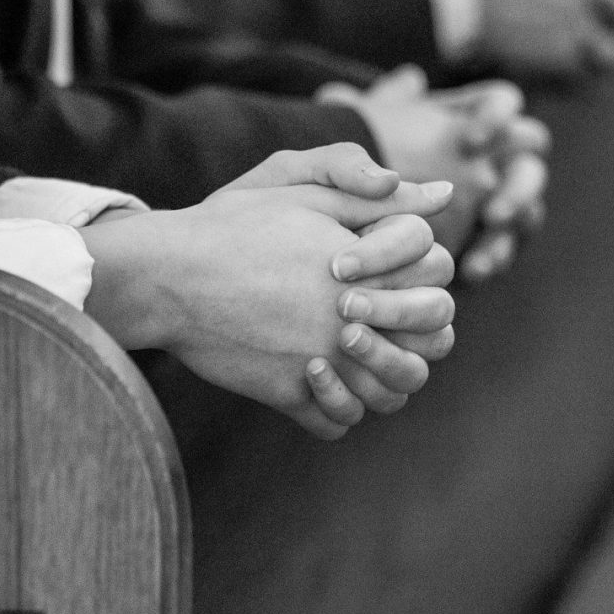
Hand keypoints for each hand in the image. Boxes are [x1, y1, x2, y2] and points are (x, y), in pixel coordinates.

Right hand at [78, 177, 455, 438]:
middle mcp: (353, 322)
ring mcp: (324, 364)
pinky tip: (320, 383)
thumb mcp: (305, 191)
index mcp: (367, 268)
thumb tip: (445, 193)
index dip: (418, 272)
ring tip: (353, 353)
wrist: (168, 276)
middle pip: (430, 344)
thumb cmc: (235, 225)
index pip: (438, 281)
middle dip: (415, 330)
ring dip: (385, 377)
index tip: (377, 262)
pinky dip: (339, 410)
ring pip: (391, 393)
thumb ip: (375, 194)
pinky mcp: (290, 395)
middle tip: (376, 315)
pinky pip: (338, 422)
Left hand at [319, 67, 548, 280]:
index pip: (502, 100)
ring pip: (529, 198)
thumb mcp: (362, 126)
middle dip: (518, 174)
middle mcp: (493, 151)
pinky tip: (473, 269)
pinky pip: (509, 244)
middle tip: (491, 201)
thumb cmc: (360, 157)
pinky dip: (494, 254)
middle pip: (532, 150)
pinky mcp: (493, 235)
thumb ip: (383, 102)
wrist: (349, 213)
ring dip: (515, 211)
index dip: (496, 114)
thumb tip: (409, 80)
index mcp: (468, 117)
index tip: (470, 139)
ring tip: (489, 228)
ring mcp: (500, 194)